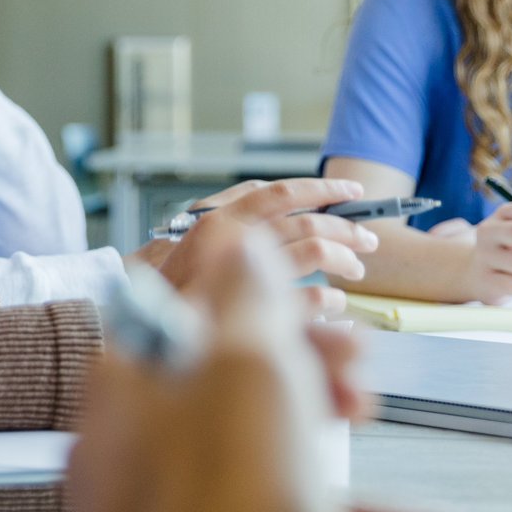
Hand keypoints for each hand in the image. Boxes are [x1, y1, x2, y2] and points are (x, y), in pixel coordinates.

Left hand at [69, 228, 456, 511]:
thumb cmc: (226, 500)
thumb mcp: (250, 363)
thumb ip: (249, 292)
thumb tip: (242, 240)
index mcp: (133, 381)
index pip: (192, 310)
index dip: (263, 301)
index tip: (317, 306)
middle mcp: (143, 452)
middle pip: (240, 393)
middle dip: (320, 387)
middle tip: (356, 386)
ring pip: (275, 473)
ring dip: (361, 484)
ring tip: (426, 509)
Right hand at [136, 177, 381, 311]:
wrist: (142, 324)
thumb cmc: (176, 283)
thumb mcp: (204, 239)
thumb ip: (240, 218)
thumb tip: (289, 208)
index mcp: (223, 216)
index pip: (282, 192)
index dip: (323, 188)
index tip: (351, 190)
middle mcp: (233, 237)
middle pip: (306, 222)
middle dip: (346, 228)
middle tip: (368, 239)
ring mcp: (243, 272)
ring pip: (312, 252)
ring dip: (342, 259)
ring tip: (356, 269)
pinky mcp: (253, 310)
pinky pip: (306, 298)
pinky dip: (328, 298)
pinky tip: (336, 302)